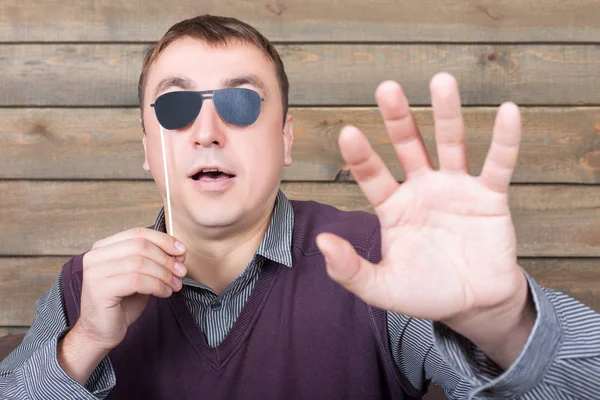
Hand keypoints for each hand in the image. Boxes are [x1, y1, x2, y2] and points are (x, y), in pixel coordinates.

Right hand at [72, 228, 186, 350]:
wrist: (101, 332)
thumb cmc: (123, 303)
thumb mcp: (142, 275)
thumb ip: (156, 261)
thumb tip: (180, 251)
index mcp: (104, 247)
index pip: (138, 233)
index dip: (163, 240)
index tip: (182, 251)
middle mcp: (95, 256)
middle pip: (140, 246)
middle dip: (166, 258)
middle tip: (181, 271)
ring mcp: (94, 272)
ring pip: (139, 263)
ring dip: (164, 274)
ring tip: (175, 285)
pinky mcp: (99, 289)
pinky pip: (136, 280)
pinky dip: (156, 285)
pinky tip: (164, 293)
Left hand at [316, 72, 524, 323]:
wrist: (473, 304)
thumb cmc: (425, 293)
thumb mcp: (383, 288)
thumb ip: (351, 270)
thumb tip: (321, 243)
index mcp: (393, 206)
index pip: (372, 174)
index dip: (362, 155)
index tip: (348, 132)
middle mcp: (421, 189)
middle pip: (408, 145)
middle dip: (398, 118)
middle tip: (386, 87)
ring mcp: (455, 188)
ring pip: (450, 143)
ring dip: (447, 113)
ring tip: (441, 81)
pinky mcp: (489, 196)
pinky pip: (498, 164)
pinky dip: (504, 140)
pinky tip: (508, 111)